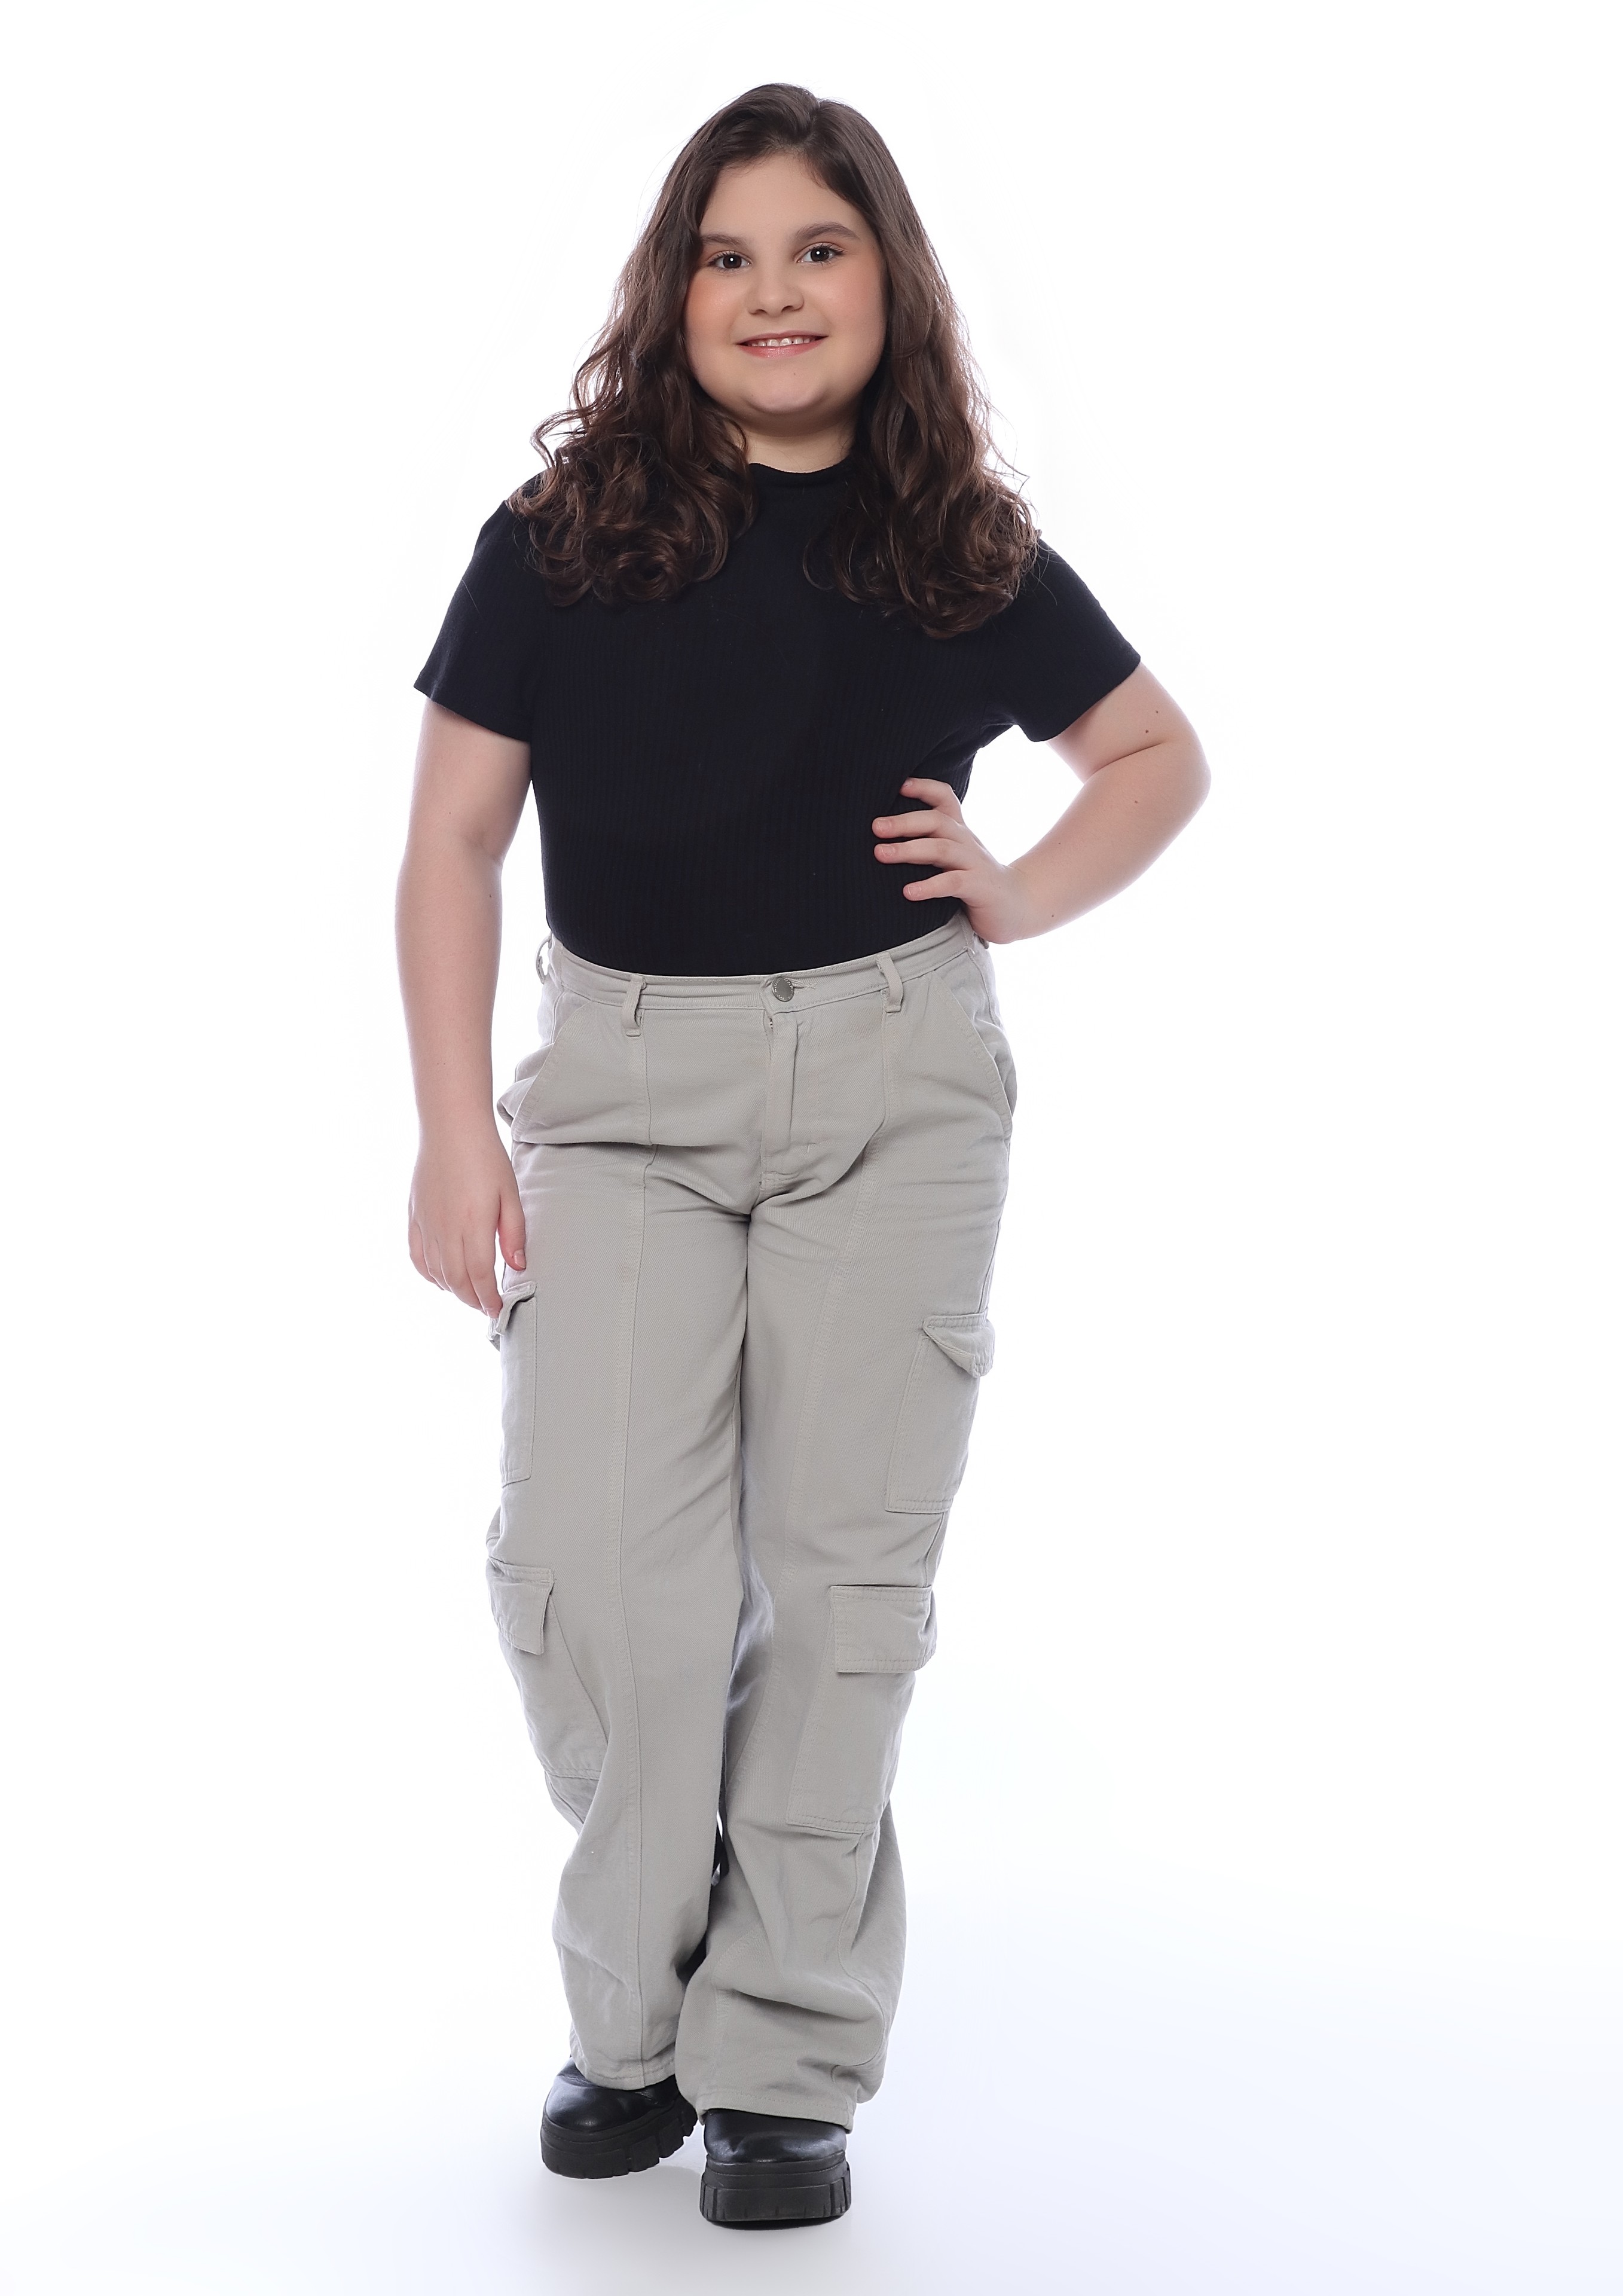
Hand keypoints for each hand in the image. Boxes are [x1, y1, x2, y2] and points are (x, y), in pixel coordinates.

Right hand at [408, 1123, 525, 1316]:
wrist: (450, 1128)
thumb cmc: (485, 1157)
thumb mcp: (510, 1193)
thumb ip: (513, 1232)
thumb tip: (517, 1266)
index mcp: (473, 1224)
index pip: (480, 1276)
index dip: (488, 1298)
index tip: (497, 1310)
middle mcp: (446, 1229)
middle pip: (457, 1280)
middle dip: (472, 1300)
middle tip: (486, 1307)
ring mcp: (426, 1224)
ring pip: (436, 1272)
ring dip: (453, 1290)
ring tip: (469, 1295)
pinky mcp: (414, 1216)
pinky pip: (417, 1257)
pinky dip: (429, 1274)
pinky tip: (441, 1278)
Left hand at [872, 779, 1038, 943]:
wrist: (1018, 907)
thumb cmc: (974, 883)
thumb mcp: (953, 858)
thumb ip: (928, 847)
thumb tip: (883, 842)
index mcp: (958, 831)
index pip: (944, 798)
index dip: (923, 787)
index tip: (898, 786)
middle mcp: (966, 841)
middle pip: (936, 821)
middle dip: (903, 822)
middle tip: (875, 826)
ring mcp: (975, 863)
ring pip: (941, 849)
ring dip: (909, 850)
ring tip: (880, 854)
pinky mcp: (980, 887)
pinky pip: (953, 882)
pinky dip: (929, 885)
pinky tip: (908, 892)